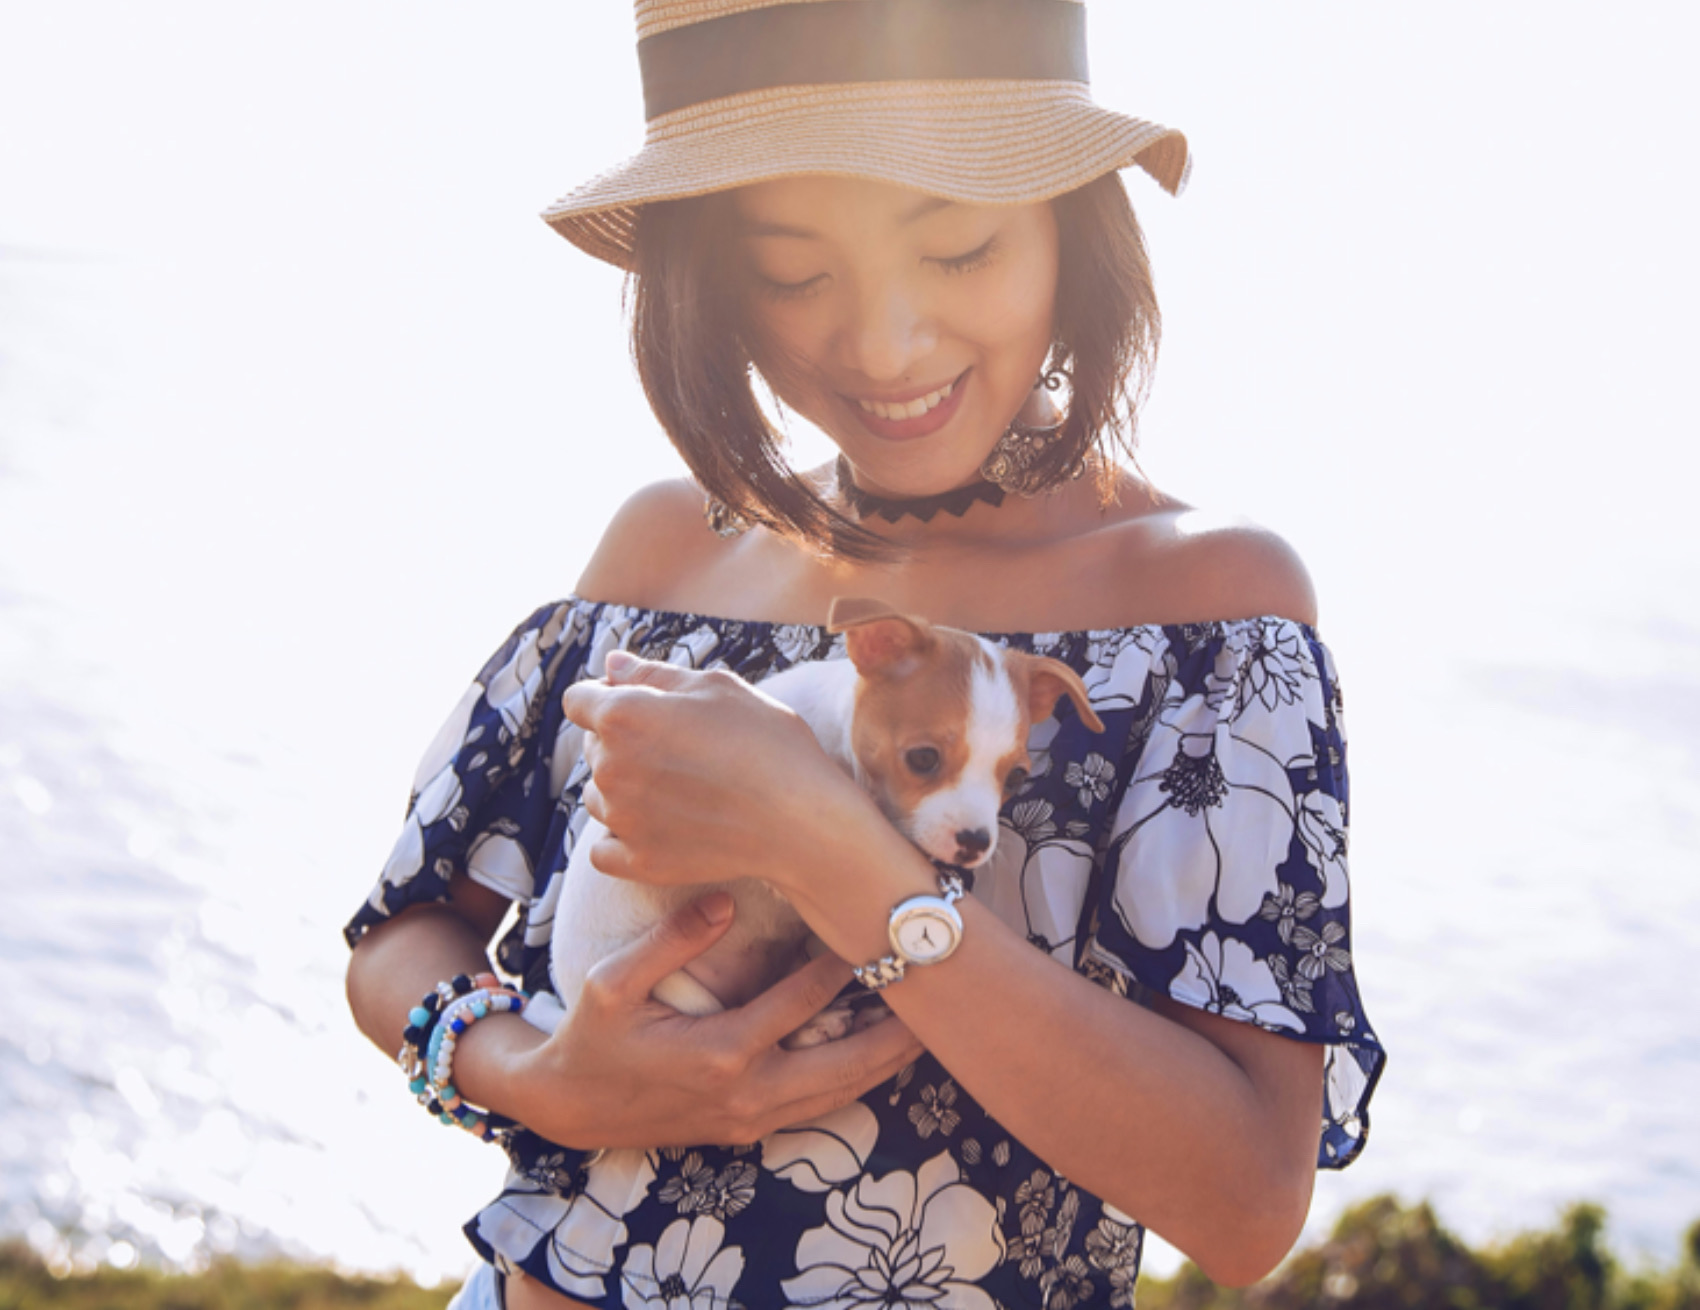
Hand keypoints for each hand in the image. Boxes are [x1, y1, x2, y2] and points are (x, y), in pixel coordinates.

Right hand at [508, 894, 923, 1149]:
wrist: (569, 1107)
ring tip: (927, 1028)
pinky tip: (880, 1057)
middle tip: (939, 998)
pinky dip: (855, 1083)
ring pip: (840, 1094)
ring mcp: (752, 1118)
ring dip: (885, 1062)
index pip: (802, 1003)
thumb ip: (670, 941)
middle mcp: (747, 1093)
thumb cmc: (593, 1036)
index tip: (874, 931)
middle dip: (895, 1032)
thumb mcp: (613, 981)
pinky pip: (819, 1109)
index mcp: (719, 1052)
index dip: (844, 966)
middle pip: (845, 1064)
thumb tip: (721, 901)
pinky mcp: (750, 1130)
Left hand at [563, 651, 872, 893]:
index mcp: (623, 715)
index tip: (645, 708)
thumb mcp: (717, 688)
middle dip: (621, 741)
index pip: (579, 700)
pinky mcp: (639, 860)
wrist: (802, 819)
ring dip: (623, 789)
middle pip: (592, 747)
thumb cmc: (768, 742)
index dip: (609, 697)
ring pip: (599, 796)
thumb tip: (612, 665)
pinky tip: (657, 827)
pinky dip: (622, 838)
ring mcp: (621, 818)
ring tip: (677, 788)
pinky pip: (604, 849)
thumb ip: (654, 675)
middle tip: (679, 748)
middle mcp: (610, 767)